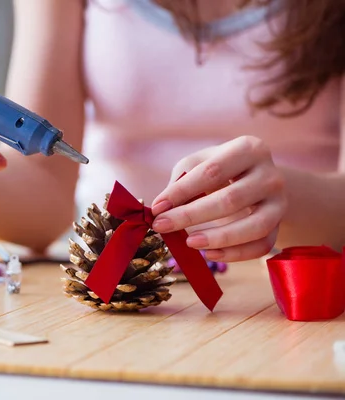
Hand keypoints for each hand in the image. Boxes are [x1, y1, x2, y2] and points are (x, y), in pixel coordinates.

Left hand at [150, 136, 287, 261]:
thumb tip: (161, 208)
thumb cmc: (220, 169)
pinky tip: (210, 254)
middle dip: (191, 216)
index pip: (211, 172)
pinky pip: (262, 246)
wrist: (256, 179)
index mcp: (249, 149)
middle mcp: (271, 174)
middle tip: (162, 226)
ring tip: (189, 242)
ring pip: (254, 226)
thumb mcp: (200, 163)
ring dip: (218, 238)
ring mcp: (280, 202)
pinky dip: (235, 254)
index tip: (157, 208)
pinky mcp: (280, 226)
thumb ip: (181, 181)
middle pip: (230, 199)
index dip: (182, 191)